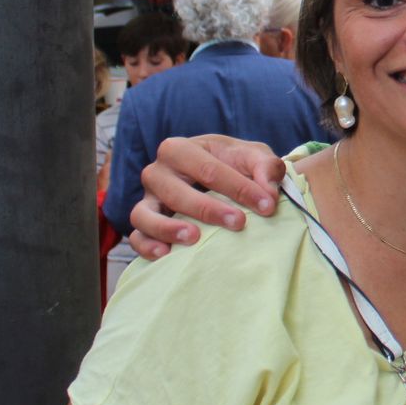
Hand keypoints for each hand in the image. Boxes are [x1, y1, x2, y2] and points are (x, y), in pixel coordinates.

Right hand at [126, 135, 284, 260]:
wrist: (218, 174)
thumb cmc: (232, 163)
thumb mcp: (253, 156)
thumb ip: (266, 166)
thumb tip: (268, 192)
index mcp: (180, 149)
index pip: (208, 169)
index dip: (238, 187)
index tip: (267, 206)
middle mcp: (157, 172)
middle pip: (175, 191)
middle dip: (208, 208)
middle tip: (239, 222)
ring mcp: (147, 199)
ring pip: (144, 214)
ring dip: (168, 228)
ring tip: (195, 238)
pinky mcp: (144, 224)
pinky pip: (137, 237)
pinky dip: (147, 246)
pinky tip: (167, 255)